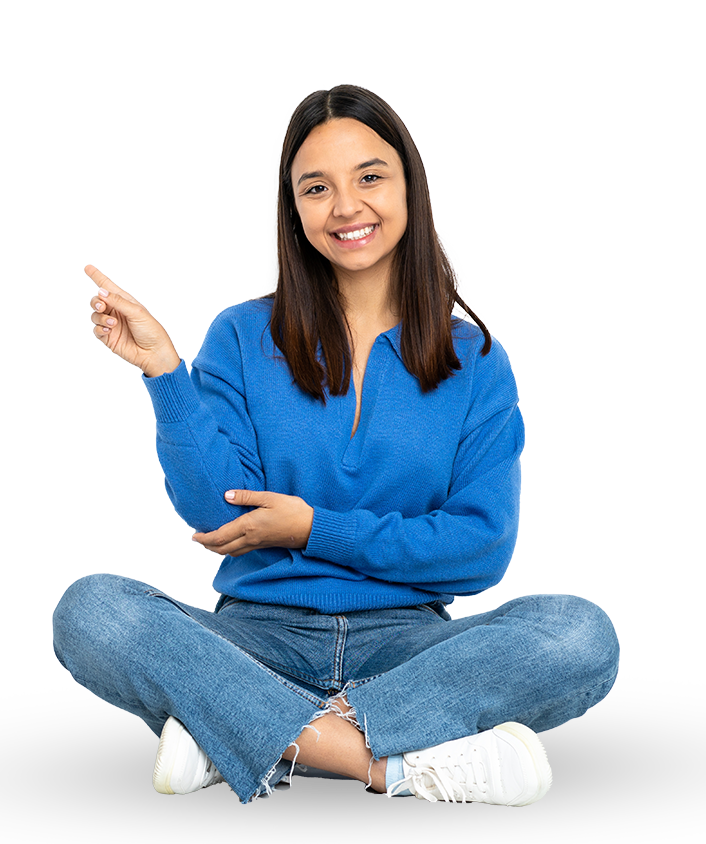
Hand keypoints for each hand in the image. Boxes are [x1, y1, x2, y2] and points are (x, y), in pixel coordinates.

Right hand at [86, 264, 180, 376]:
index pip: (108, 287)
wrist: (154, 353)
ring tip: (113, 323)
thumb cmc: (151, 331)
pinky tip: (108, 330)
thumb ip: (118, 302)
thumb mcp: (137, 312)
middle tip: (102, 305)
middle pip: (97, 301)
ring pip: (95, 315)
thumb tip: (101, 292)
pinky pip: (96, 330)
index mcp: (125, 302)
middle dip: (96, 301)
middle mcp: (117, 312)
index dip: (98, 277)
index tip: (88, 267)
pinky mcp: (108, 338)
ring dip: (100, 317)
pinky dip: (99, 328)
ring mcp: (111, 325)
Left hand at [191, 490, 314, 556]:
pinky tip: (231, 542)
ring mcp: (257, 544)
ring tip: (211, 541)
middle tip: (198, 539)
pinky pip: (241, 551)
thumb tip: (227, 495)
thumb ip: (247, 497)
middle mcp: (250, 538)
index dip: (204, 538)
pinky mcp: (264, 546)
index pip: (220, 536)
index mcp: (248, 526)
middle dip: (207, 545)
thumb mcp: (270, 498)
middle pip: (222, 548)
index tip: (194, 535)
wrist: (310, 528)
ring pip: (231, 552)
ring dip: (218, 548)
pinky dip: (230, 549)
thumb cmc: (292, 510)